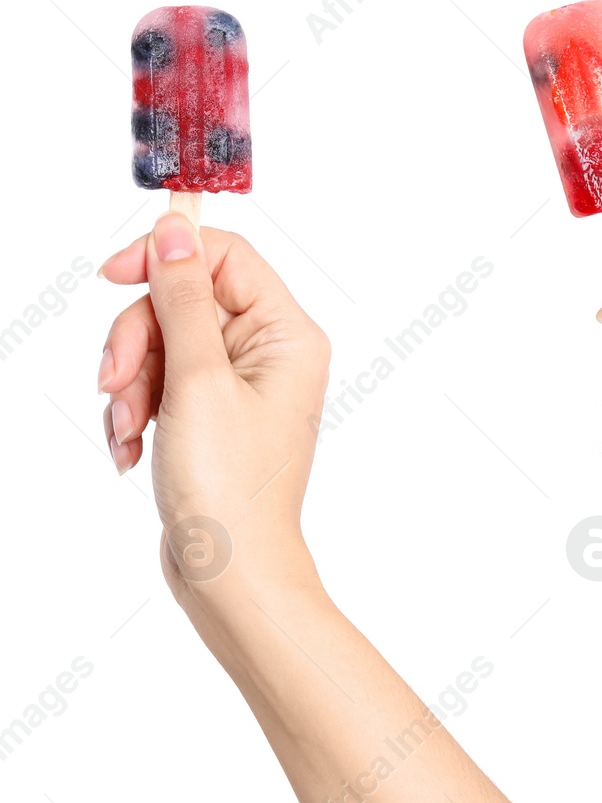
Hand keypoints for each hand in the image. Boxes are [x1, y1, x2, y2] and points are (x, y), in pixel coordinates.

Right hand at [98, 212, 329, 601]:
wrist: (230, 573)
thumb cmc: (229, 486)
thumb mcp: (197, 380)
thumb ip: (183, 299)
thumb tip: (176, 229)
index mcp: (288, 334)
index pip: (225, 257)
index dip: (165, 257)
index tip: (111, 276)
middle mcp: (271, 352)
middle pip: (182, 300)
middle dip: (137, 340)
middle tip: (117, 384)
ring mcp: (239, 385)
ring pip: (161, 345)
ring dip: (130, 384)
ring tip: (127, 430)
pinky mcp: (210, 415)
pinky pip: (158, 385)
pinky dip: (135, 413)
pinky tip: (130, 451)